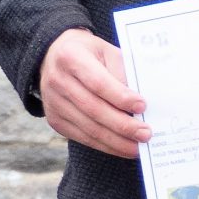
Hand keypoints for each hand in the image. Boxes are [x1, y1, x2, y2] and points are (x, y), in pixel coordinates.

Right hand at [40, 29, 148, 158]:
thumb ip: (122, 72)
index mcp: (71, 57)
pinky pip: (83, 137)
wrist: (53, 58)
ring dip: (117, 141)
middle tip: (145, 133)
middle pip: (94, 109)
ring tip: (138, 146)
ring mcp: (53, 103)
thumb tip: (139, 105)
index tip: (142, 106)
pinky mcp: (55, 120)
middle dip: (123, 125)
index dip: (120, 97)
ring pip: (89, 128)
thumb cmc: (88, 53)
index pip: (98, 83)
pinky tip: (122, 147)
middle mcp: (57, 81)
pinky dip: (106, 145)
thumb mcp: (106, 51)